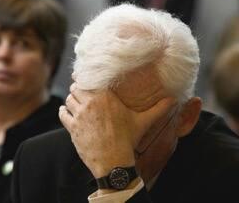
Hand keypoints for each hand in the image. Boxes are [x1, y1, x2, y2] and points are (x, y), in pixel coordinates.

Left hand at [59, 83, 175, 177]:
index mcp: (106, 97)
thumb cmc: (128, 140)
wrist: (114, 161)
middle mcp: (90, 103)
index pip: (89, 79)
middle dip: (79, 89)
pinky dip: (64, 112)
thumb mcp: (143, 122)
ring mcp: (80, 115)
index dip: (85, 77)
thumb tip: (174, 100)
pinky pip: (63, 114)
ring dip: (72, 100)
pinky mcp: (72, 128)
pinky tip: (68, 112)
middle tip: (83, 92)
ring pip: (69, 99)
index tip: (84, 77)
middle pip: (77, 87)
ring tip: (77, 103)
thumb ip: (158, 109)